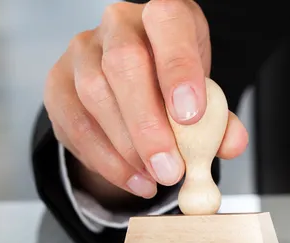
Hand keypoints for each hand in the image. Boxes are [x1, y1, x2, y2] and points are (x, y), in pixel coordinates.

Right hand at [43, 0, 247, 201]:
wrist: (134, 84)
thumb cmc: (173, 85)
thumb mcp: (204, 95)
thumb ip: (221, 120)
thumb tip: (231, 144)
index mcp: (163, 16)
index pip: (168, 23)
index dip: (179, 68)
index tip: (191, 116)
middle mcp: (118, 25)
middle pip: (125, 65)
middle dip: (148, 126)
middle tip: (169, 169)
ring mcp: (82, 51)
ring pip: (95, 95)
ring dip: (127, 149)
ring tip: (155, 179)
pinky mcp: (57, 82)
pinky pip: (74, 123)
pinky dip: (105, 160)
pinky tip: (132, 178)